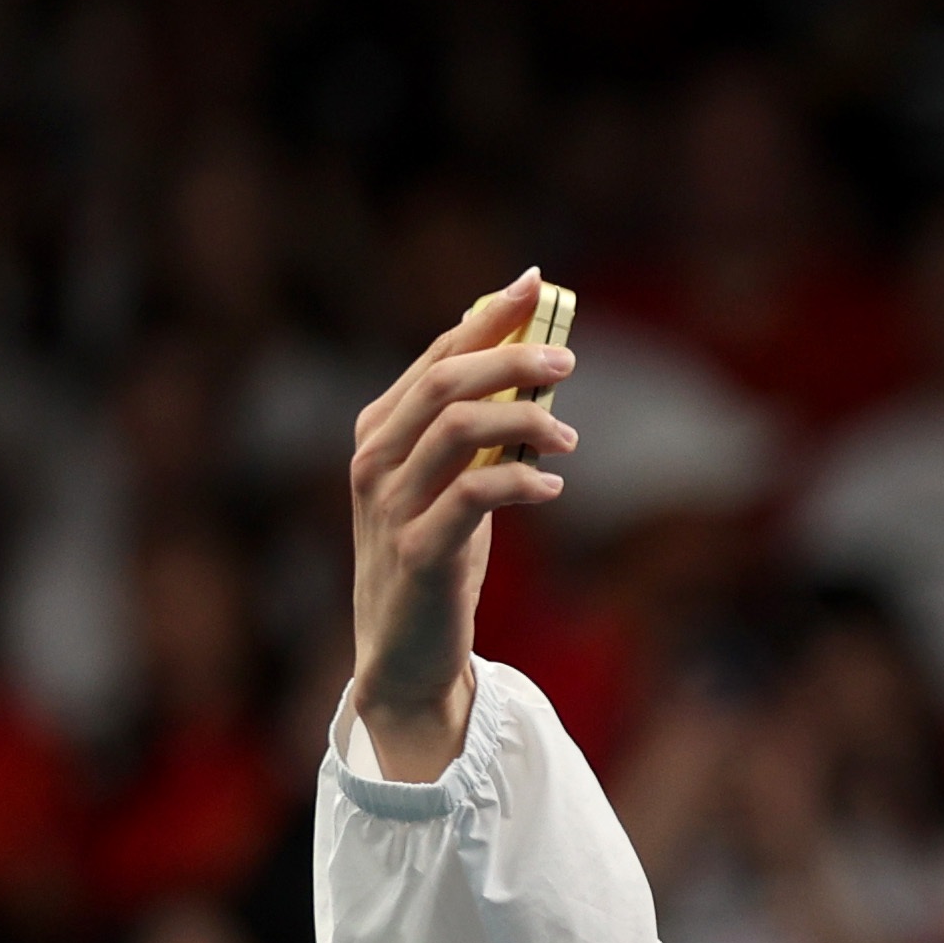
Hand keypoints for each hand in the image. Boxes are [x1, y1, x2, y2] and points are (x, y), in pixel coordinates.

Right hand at [346, 274, 577, 782]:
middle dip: (512, 359)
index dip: (487, 318)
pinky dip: (519, 482)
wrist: (404, 655)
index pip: (436, 356)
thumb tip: (530, 367)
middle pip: (444, 380)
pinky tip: (552, 489)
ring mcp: (389, 503)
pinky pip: (471, 495)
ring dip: (524, 419)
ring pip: (456, 427)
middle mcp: (374, 457)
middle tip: (569, 360)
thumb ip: (476, 431)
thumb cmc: (436, 558)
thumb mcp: (451, 484)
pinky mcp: (418, 552)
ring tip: (569, 436)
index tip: (536, 287)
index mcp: (379, 431)